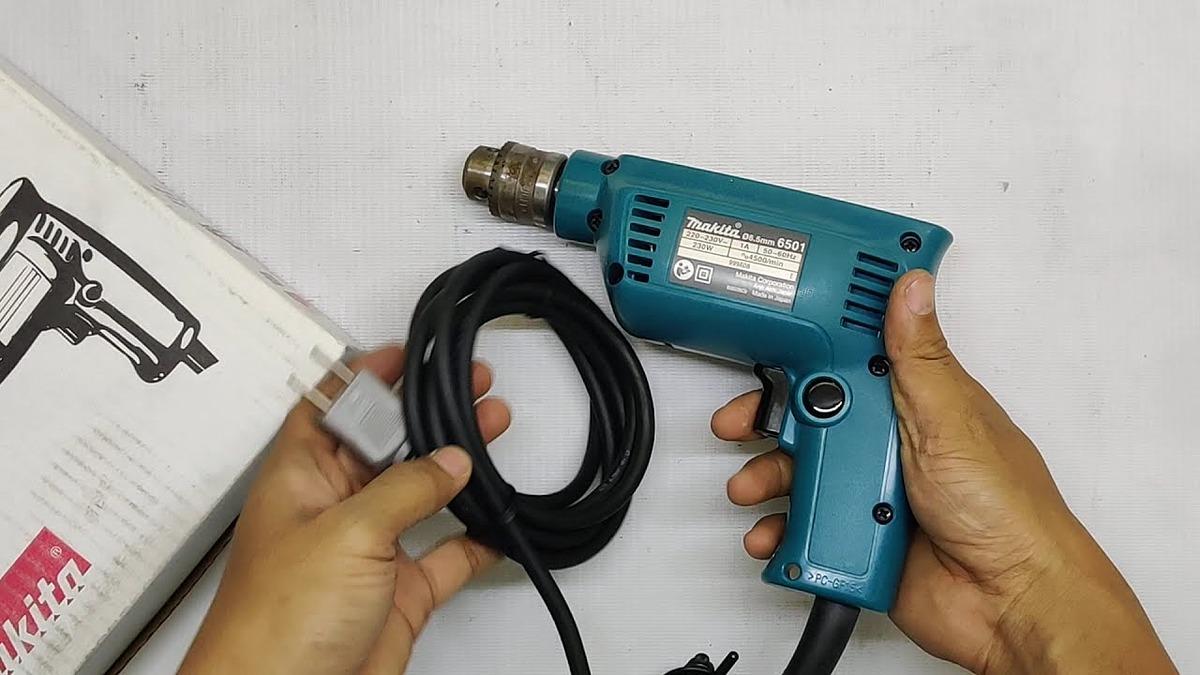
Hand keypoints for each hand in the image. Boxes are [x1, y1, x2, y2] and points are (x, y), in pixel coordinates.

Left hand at [179, 346, 509, 674]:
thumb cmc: (274, 625)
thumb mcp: (345, 533)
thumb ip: (404, 490)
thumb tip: (449, 461)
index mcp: (301, 479)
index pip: (332, 408)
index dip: (367, 377)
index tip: (408, 353)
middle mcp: (334, 509)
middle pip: (386, 444)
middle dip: (428, 412)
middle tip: (471, 384)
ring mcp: (368, 552)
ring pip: (421, 493)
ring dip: (459, 466)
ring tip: (495, 428)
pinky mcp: (398, 594)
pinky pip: (446, 554)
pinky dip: (477, 538)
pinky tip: (500, 520)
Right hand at [712, 271, 1175, 673]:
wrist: (1010, 603)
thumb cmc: (1005, 510)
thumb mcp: (951, 418)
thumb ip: (919, 356)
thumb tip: (912, 286)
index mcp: (915, 403)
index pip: (851, 362)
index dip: (809, 350)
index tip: (771, 339)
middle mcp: (890, 443)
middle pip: (810, 418)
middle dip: (767, 420)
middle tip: (740, 423)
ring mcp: (872, 491)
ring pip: (801, 474)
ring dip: (767, 479)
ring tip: (753, 487)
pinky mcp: (859, 537)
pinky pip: (804, 528)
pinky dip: (780, 532)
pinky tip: (775, 532)